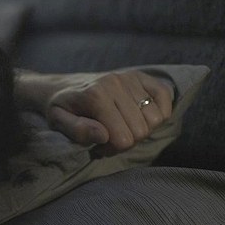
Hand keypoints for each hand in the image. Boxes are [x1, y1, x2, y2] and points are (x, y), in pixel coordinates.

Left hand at [16, 70, 173, 155]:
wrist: (61, 86)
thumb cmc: (61, 108)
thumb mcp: (58, 122)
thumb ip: (78, 131)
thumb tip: (103, 135)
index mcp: (95, 96)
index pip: (123, 139)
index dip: (112, 150)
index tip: (99, 146)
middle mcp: (115, 83)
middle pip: (141, 130)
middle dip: (127, 142)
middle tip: (110, 139)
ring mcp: (129, 77)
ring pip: (156, 117)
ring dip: (142, 129)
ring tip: (122, 127)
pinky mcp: (140, 75)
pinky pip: (165, 96)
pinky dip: (159, 111)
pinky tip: (140, 116)